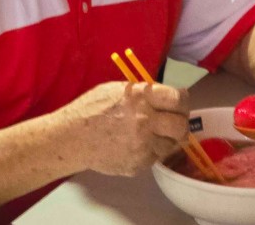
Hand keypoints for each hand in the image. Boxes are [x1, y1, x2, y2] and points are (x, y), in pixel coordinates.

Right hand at [61, 81, 189, 176]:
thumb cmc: (91, 109)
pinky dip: (150, 151)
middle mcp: (145, 121)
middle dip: (180, 123)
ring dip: (165, 138)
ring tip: (149, 133)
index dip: (182, 101)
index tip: (179, 103)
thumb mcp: (117, 89)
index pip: (178, 99)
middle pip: (181, 125)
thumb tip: (165, 97)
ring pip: (171, 144)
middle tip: (172, 122)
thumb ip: (144, 92)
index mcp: (141, 97)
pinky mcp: (139, 164)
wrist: (72, 137)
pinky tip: (135, 144)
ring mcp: (143, 145)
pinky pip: (156, 157)